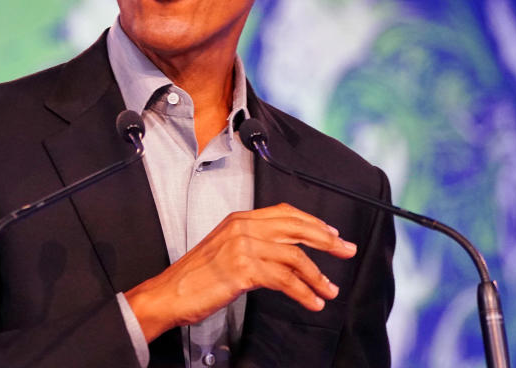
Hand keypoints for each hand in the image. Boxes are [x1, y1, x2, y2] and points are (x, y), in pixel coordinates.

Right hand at [123, 202, 356, 341]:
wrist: (168, 293)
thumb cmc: (194, 277)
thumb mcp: (224, 249)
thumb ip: (252, 243)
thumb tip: (285, 252)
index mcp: (239, 219)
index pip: (285, 213)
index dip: (313, 222)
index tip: (332, 234)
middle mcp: (242, 227)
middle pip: (296, 227)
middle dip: (326, 240)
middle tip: (347, 250)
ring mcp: (242, 247)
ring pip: (295, 257)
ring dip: (318, 276)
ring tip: (330, 291)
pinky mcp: (243, 270)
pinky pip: (284, 280)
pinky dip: (303, 292)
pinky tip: (312, 302)